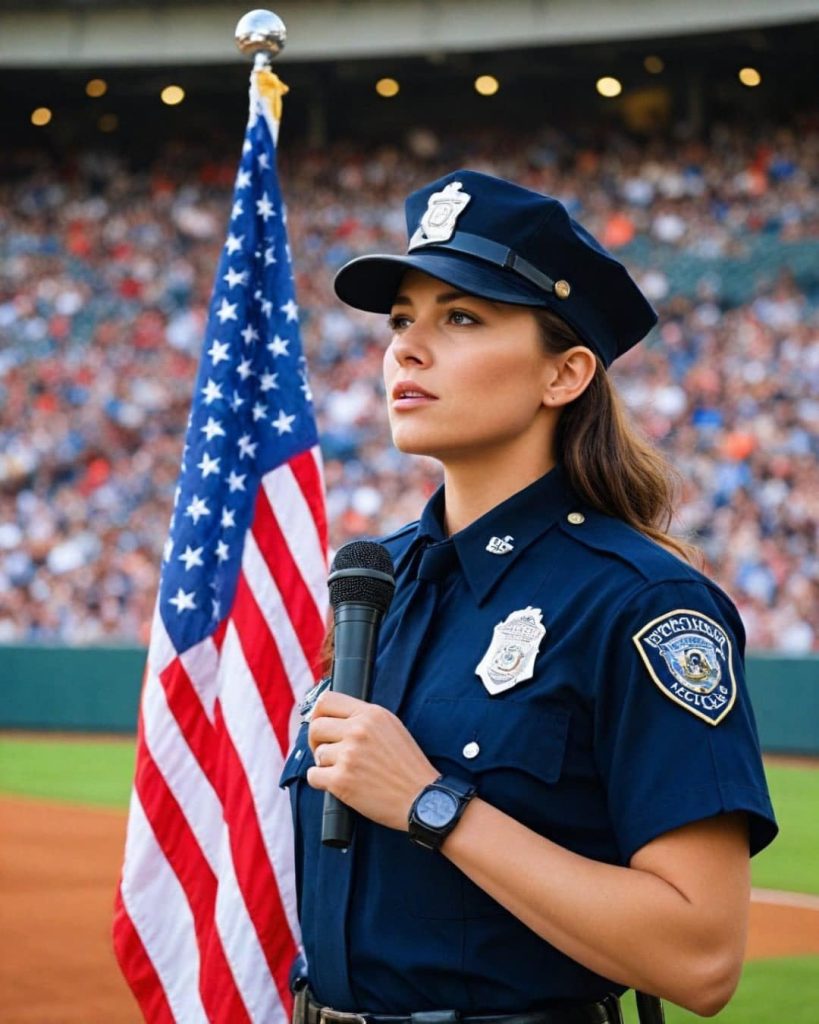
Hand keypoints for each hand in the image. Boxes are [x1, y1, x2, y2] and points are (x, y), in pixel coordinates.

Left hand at [306, 691, 438, 830]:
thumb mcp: (391, 727)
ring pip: (317, 754)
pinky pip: (313, 776)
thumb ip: (363, 718)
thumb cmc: (407, 765)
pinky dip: (321, 782)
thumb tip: (332, 717)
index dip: (318, 714)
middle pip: (316, 726)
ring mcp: (349, 755)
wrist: (421, 798)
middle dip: (317, 741)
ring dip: (325, 764)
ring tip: (345, 771)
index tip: (321, 725)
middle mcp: (358, 730)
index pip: (327, 700)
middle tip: (328, 752)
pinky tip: (337, 784)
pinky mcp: (341, 780)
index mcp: (371, 714)